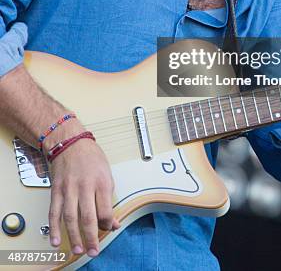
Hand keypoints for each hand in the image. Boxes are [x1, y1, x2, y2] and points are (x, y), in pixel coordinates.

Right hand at [48, 138, 120, 257]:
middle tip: (93, 252)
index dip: (107, 223)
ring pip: (70, 217)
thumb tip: (113, 222)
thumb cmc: (90, 157)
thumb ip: (109, 200)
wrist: (69, 142)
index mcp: (101, 181)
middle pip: (88, 216)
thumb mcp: (107, 174)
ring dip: (74, 236)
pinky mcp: (56, 190)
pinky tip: (56, 240)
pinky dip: (54, 228)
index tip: (108, 228)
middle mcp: (84, 185)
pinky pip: (54, 212)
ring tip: (78, 250)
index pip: (105, 209)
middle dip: (91, 237)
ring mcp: (69, 188)